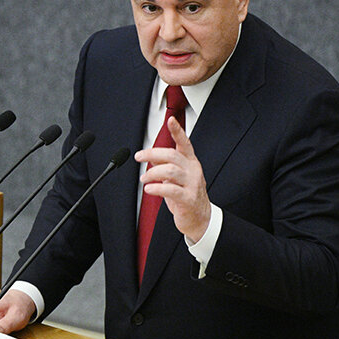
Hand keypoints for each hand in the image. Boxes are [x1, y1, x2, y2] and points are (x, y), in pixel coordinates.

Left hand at [135, 116, 210, 242]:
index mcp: (191, 162)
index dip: (177, 131)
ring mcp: (193, 184)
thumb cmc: (187, 196)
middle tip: (139, 157)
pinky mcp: (188, 198)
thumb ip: (166, 166)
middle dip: (152, 154)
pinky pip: (170, 189)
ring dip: (152, 173)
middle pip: (172, 155)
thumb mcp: (176, 178)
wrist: (200, 219)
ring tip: (143, 179)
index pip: (184, 143)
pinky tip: (149, 189)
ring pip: (170, 171)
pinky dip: (157, 188)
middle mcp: (193, 170)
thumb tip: (152, 157)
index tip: (170, 120)